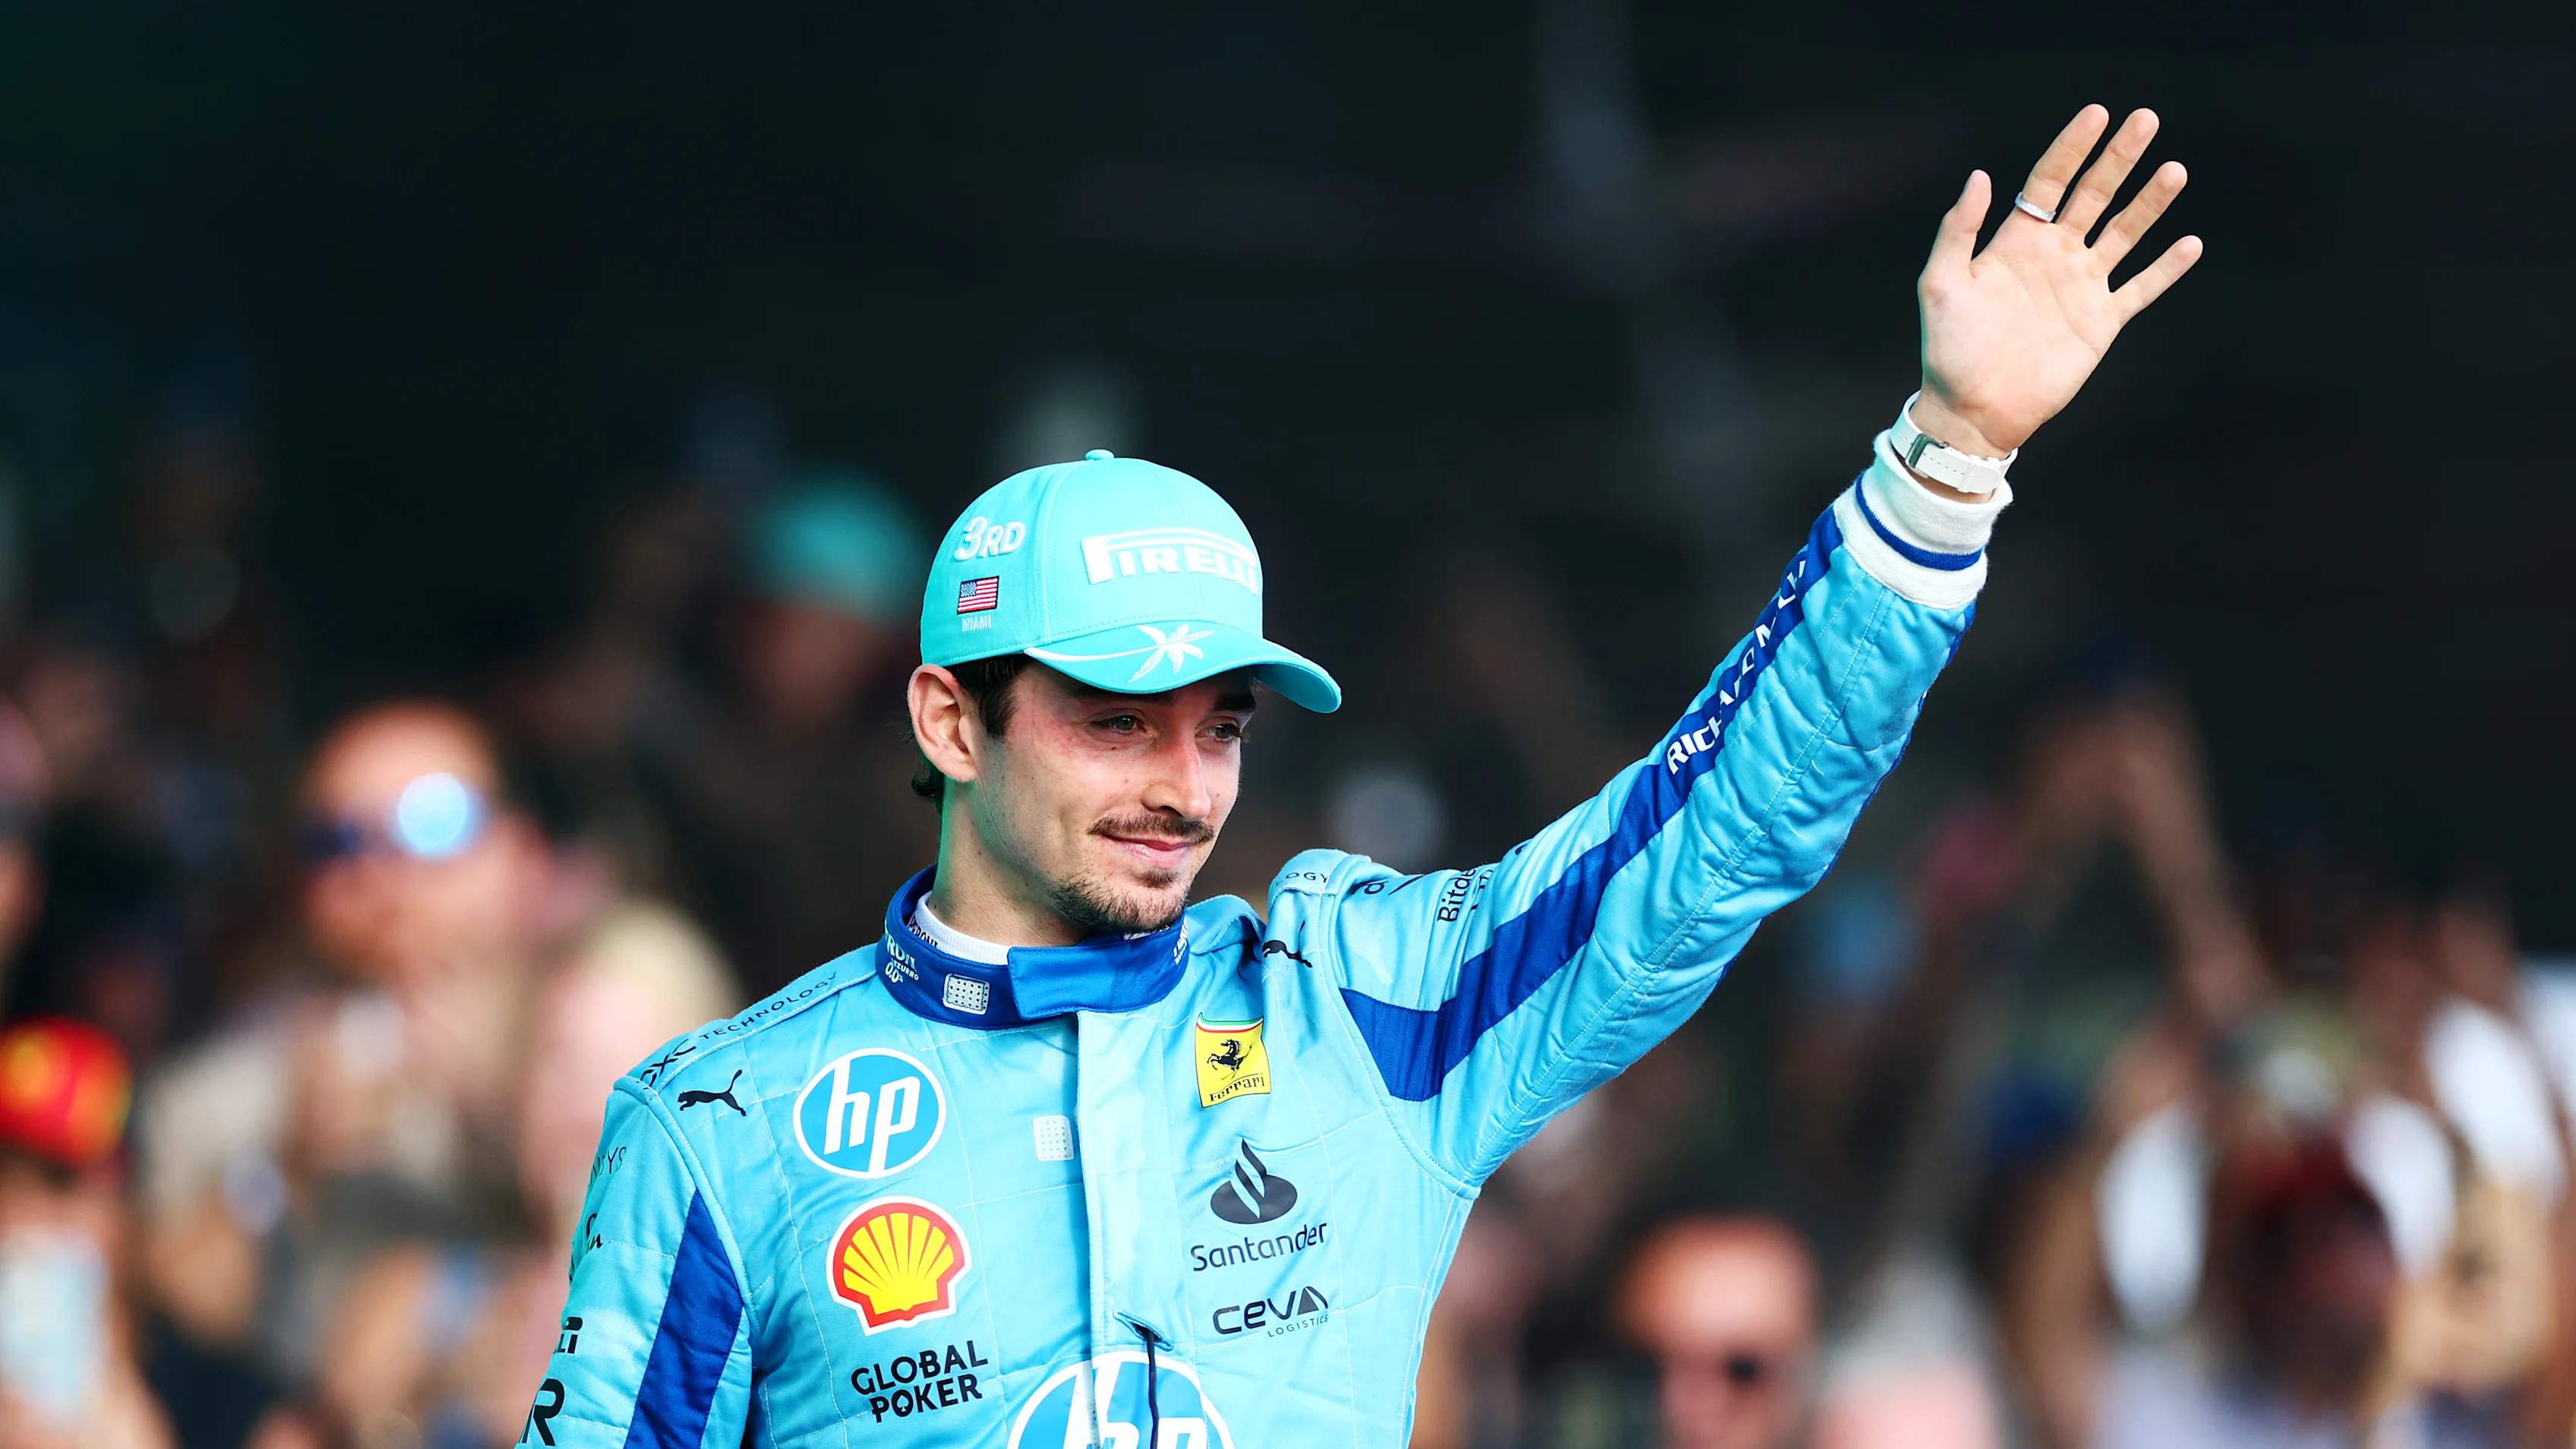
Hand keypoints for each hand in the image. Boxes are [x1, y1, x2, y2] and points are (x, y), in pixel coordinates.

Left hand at [1912, 105, 2202, 460]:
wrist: (1973, 409)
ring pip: (2124, 233)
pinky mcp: (2101, 322)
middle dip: (2119, 158)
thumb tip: (1981, 175)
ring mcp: (2081, 287)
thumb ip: (1959, 230)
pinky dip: (2166, 269)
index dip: (2073, 147)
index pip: (2050, 181)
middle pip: (2094, 195)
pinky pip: (2141, 289)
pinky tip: (2190, 243)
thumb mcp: (1940, 284)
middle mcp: (2054, 256)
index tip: (2097, 114)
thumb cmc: (1948, 349)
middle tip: (2146, 119)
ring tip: (2174, 170)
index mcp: (2016, 241)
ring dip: (2150, 203)